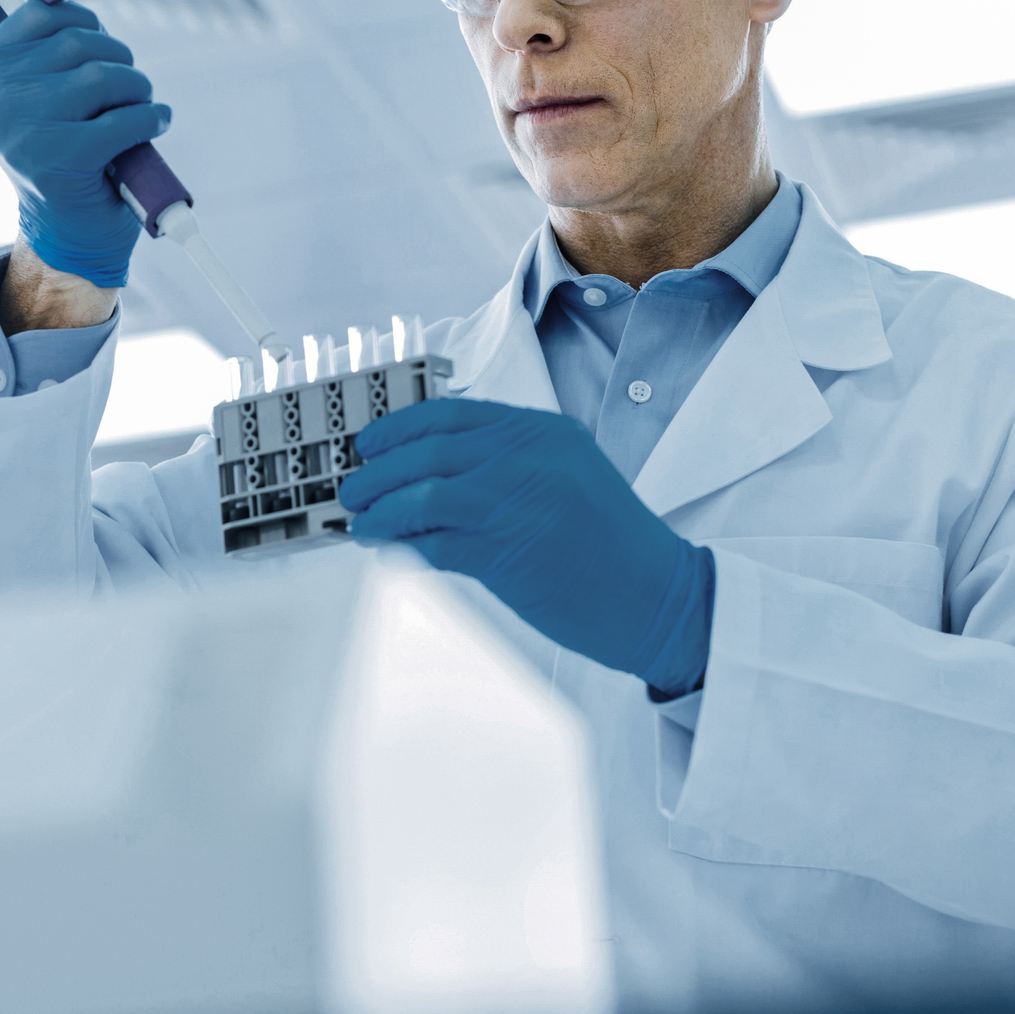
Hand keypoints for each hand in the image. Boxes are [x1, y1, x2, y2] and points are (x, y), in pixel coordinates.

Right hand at [0, 0, 169, 288]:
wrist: (67, 231)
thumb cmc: (56, 149)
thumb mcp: (26, 83)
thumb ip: (3, 21)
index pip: (47, 15)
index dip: (87, 29)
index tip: (96, 57)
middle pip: (80, 44)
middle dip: (120, 62)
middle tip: (130, 89)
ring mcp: (22, 129)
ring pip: (105, 77)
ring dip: (139, 91)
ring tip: (142, 108)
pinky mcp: (60, 158)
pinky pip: (124, 118)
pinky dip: (150, 119)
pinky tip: (153, 126)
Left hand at [339, 399, 713, 696]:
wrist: (660, 597)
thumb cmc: (610, 546)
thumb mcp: (567, 476)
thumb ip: (508, 463)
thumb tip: (429, 471)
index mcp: (542, 432)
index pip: (450, 416)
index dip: (399, 430)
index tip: (371, 446)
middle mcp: (528, 456)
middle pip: (427, 452)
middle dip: (379, 472)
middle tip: (355, 489)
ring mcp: (517, 501)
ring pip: (422, 494)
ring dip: (381, 510)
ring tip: (362, 523)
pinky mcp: (507, 552)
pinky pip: (434, 543)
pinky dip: (402, 547)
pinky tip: (388, 551)